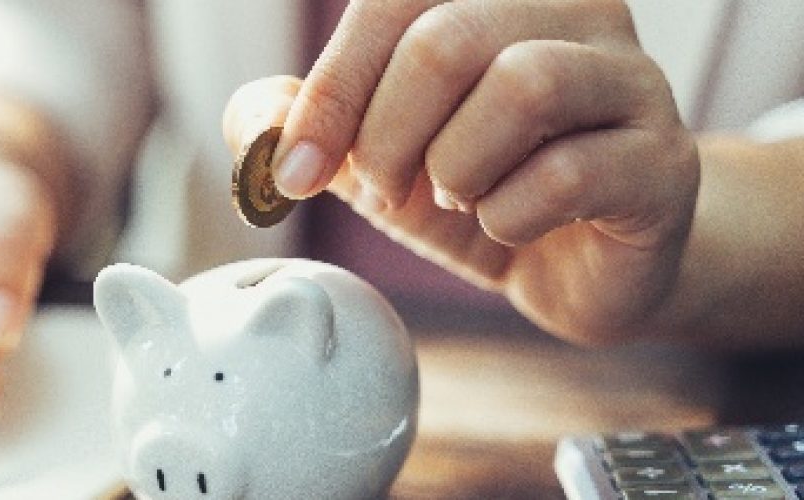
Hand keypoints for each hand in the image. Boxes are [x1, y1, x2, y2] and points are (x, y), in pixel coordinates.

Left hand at [224, 0, 699, 343]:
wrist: (573, 265)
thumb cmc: (473, 189)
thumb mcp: (371, 152)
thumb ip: (307, 122)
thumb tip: (258, 122)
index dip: (332, 86)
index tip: (297, 168)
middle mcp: (574, 10)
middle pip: (447, 39)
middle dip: (387, 136)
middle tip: (386, 190)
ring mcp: (631, 80)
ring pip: (523, 84)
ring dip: (454, 167)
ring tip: (452, 197)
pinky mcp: (664, 161)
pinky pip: (572, 171)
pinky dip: (509, 214)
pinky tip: (505, 225)